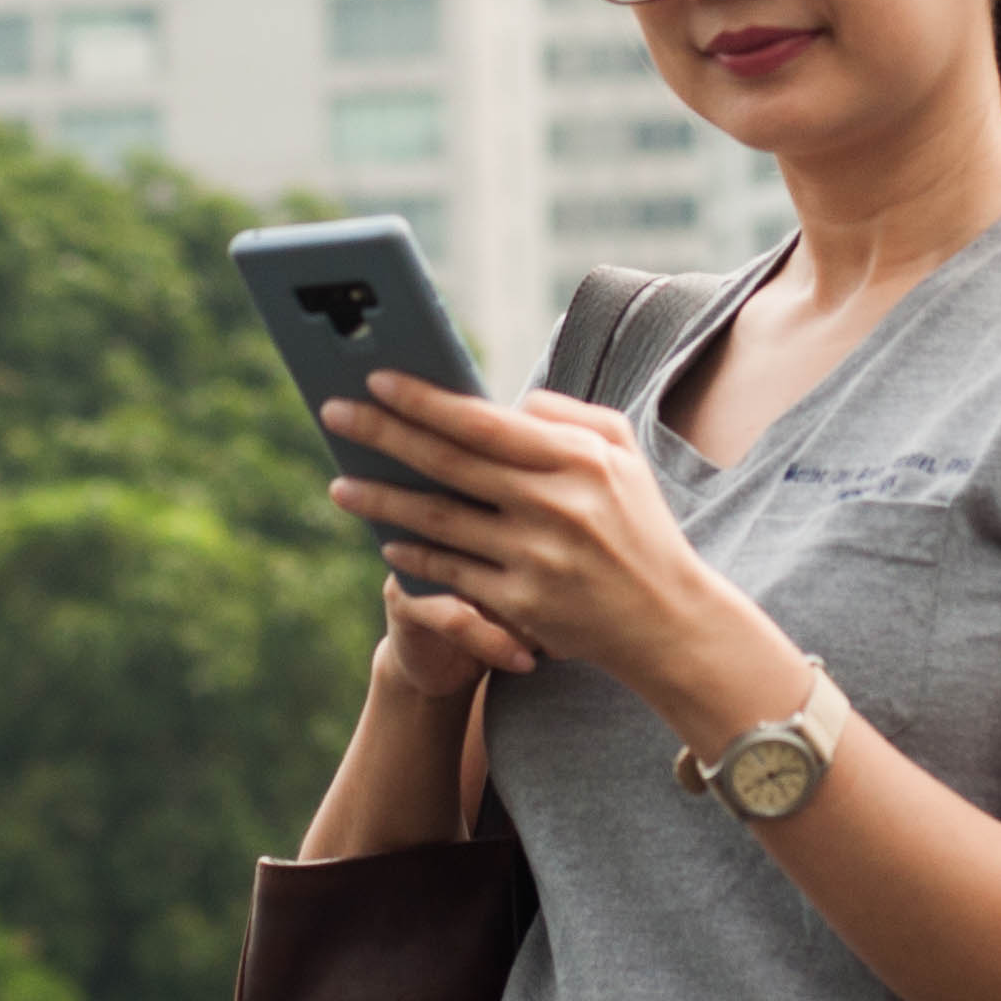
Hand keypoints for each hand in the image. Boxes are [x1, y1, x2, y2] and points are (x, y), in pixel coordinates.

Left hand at [322, 376, 793, 729]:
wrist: (668, 621)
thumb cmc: (638, 526)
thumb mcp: (623, 454)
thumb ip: (566, 415)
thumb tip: (500, 401)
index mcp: (578, 459)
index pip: (484, 421)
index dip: (425, 400)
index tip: (377, 379)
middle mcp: (554, 505)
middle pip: (448, 463)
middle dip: (382, 435)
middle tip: (332, 414)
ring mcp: (535, 558)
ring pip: (438, 521)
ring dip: (380, 500)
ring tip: (338, 484)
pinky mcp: (522, 604)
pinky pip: (451, 573)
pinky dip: (414, 556)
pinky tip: (386, 540)